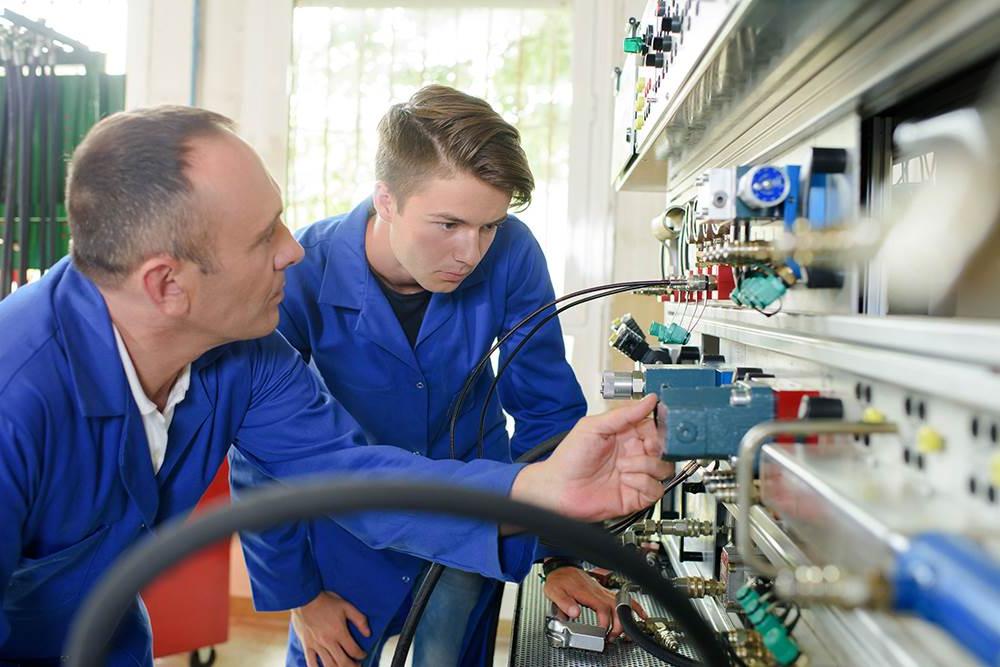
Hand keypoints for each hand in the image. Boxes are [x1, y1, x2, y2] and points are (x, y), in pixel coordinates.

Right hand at [292, 591, 370, 666]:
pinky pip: (311, 663)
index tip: (363, 654)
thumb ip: (359, 619)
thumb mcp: (346, 606)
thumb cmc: (326, 601)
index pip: (354, 650)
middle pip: (343, 662)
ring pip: (328, 665)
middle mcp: (328, 641)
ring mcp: (316, 645)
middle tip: (357, 665)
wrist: (304, 598)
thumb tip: (368, 633)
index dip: (361, 654)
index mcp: (339, 632)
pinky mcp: (306, 646)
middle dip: (352, 666)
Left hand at [513, 394, 671, 521]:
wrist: (558, 488)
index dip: (658, 429)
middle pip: (664, 449)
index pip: (654, 429)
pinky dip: (643, 483)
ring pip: (663, 468)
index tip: (652, 431)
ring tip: (623, 467)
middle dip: (656, 448)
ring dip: (645, 466)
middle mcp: (633, 455)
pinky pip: (655, 489)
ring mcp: (635, 475)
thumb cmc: (569, 458)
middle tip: (643, 448)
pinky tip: (626, 480)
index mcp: (625, 435)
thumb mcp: (594, 426)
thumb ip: (624, 414)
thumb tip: (649, 399)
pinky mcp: (636, 495)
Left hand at [544, 564, 646, 639]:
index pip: (602, 608)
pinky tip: (640, 613)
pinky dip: (633, 606)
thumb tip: (574, 613)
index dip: (605, 622)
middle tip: (612, 637)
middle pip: (616, 607)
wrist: (561, 568)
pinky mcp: (604, 592)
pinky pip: (622, 599)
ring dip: (627, 617)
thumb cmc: (559, 580)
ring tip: (627, 632)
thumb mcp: (555, 592)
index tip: (602, 632)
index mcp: (587, 593)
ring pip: (621, 603)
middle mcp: (597, 592)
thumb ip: (564, 603)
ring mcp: (602, 591)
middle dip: (618, 625)